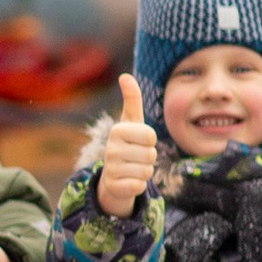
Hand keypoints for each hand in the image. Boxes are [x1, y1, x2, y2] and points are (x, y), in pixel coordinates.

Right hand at [95, 74, 158, 220]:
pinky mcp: (114, 187)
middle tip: (136, 157)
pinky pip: (140, 186)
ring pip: (147, 170)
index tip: (139, 141)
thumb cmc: (127, 144)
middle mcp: (110, 149)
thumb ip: (132, 99)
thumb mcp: (131, 122)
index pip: (150, 136)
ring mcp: (110, 168)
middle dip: (149, 157)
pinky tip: (128, 181)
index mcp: (117, 131)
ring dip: (145, 171)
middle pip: (151, 154)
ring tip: (132, 169)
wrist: (112, 176)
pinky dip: (139, 185)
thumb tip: (125, 75)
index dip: (150, 141)